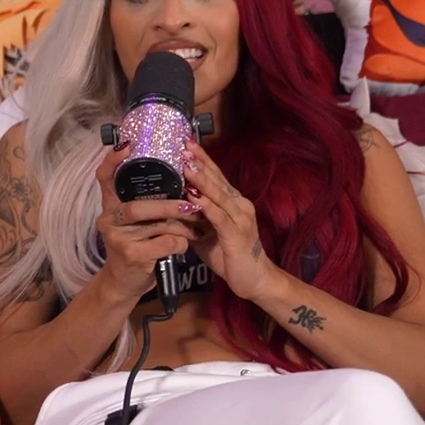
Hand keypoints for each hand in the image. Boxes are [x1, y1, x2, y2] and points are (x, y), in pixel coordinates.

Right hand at [93, 146, 206, 302]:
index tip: (127, 145)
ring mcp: (119, 239)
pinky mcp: (132, 257)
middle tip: (192, 204)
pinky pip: (165, 243)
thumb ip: (145, 203)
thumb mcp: (134, 223)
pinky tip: (184, 246)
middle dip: (169, 205)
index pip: (104, 177)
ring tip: (197, 225)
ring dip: (182, 226)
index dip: (113, 160)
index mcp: (110, 206)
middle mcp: (109, 220)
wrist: (124, 283)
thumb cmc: (136, 247)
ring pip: (157, 226)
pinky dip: (181, 244)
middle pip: (139, 206)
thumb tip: (178, 180)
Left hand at [183, 143, 281, 301]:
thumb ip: (192, 218)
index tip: (185, 143)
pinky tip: (194, 197)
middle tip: (183, 144)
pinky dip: (206, 206)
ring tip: (186, 164)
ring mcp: (240, 218)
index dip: (202, 159)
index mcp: (233, 202)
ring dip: (201, 179)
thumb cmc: (229, 256)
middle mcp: (239, 205)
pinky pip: (219, 217)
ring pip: (218, 194)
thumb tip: (170, 206)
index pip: (215, 176)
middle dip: (199, 161)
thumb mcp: (206, 234)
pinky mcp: (237, 234)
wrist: (254, 281)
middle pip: (217, 179)